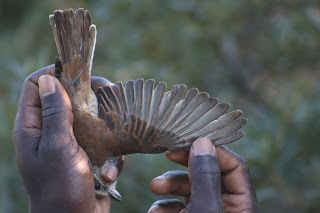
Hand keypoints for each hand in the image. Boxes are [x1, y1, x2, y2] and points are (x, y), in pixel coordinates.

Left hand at [13, 65, 122, 212]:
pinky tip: (109, 172)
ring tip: (117, 132)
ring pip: (90, 118)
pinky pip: (102, 141)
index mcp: (33, 127)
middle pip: (68, 98)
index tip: (81, 72)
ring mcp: (70, 143)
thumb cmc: (60, 188)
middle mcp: (50, 131)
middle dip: (90, 96)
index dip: (56, 74)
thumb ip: (55, 113)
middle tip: (112, 92)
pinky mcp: (88, 155)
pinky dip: (110, 154)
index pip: (37, 86)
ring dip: (106, 127)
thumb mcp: (57, 147)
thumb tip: (50, 79)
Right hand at [148, 138, 258, 212]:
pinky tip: (155, 211)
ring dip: (170, 186)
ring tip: (155, 187)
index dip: (213, 150)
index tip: (189, 140)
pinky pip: (180, 207)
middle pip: (208, 175)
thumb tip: (202, 142)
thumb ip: (204, 177)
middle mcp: (227, 208)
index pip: (234, 166)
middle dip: (184, 166)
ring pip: (191, 190)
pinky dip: (165, 206)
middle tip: (168, 153)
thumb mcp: (204, 210)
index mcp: (242, 206)